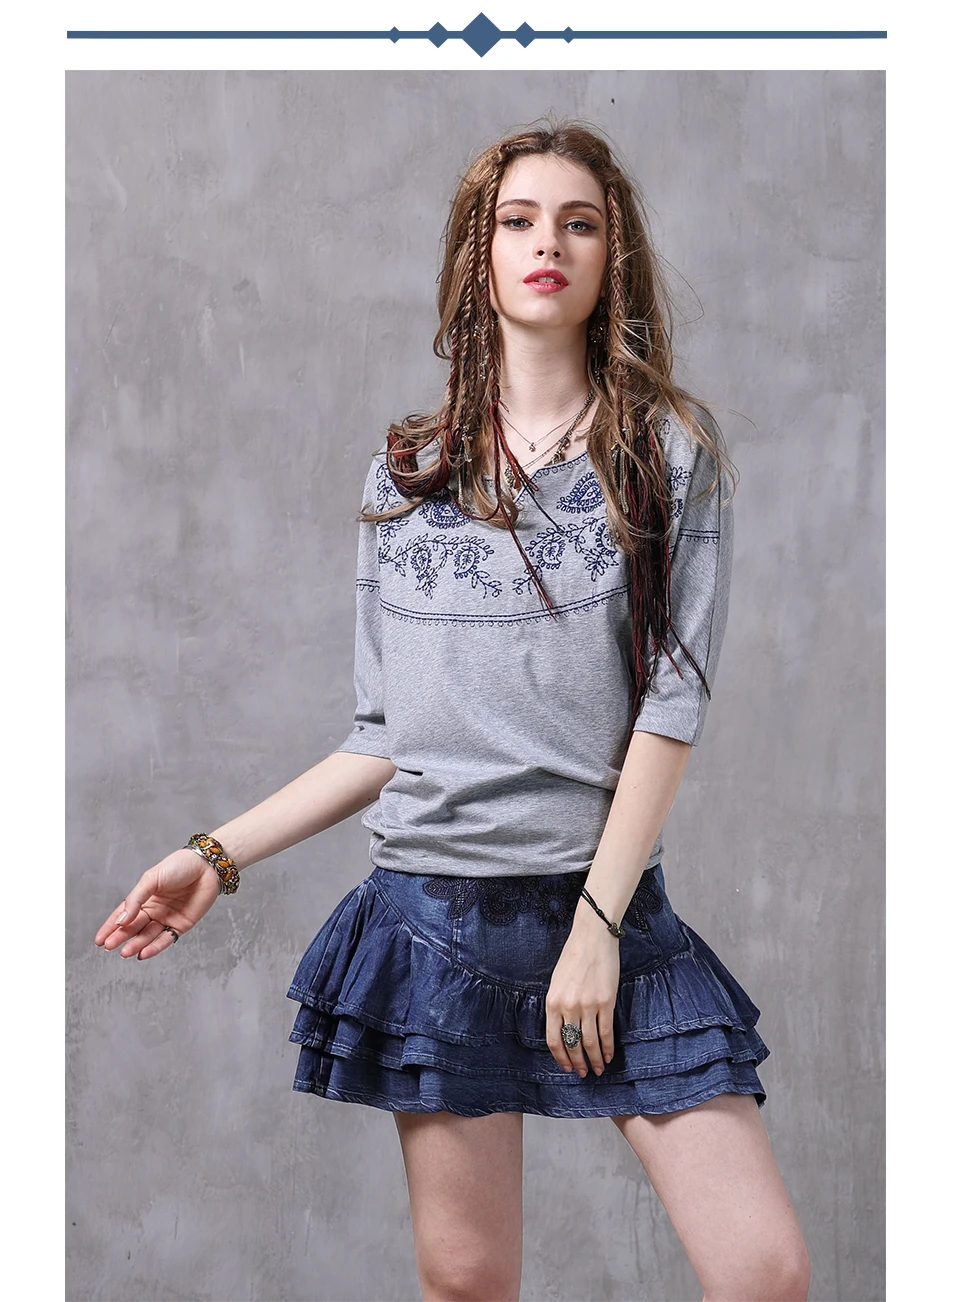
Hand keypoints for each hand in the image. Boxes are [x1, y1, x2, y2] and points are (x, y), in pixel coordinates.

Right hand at [94, 848, 221, 959]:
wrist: (207, 866)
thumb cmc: (178, 866)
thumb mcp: (151, 879)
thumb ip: (135, 899)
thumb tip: (120, 920)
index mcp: (144, 897)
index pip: (123, 915)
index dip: (110, 927)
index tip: (99, 940)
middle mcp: (154, 910)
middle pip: (133, 927)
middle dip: (120, 937)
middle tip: (109, 946)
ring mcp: (167, 918)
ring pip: (147, 936)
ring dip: (136, 945)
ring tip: (124, 952)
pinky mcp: (181, 925)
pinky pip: (165, 939)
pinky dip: (154, 947)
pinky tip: (142, 953)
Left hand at [545, 908, 620, 1076]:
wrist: (592, 938)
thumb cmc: (573, 957)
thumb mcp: (557, 982)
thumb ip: (558, 1006)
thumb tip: (564, 1030)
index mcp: (552, 1002)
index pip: (553, 1040)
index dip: (561, 1057)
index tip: (567, 1067)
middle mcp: (568, 1007)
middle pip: (572, 1044)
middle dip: (578, 1062)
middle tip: (583, 1073)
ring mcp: (587, 1005)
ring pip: (589, 1042)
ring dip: (594, 1059)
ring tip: (597, 1069)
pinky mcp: (606, 1002)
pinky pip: (606, 1031)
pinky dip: (608, 1047)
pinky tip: (609, 1056)